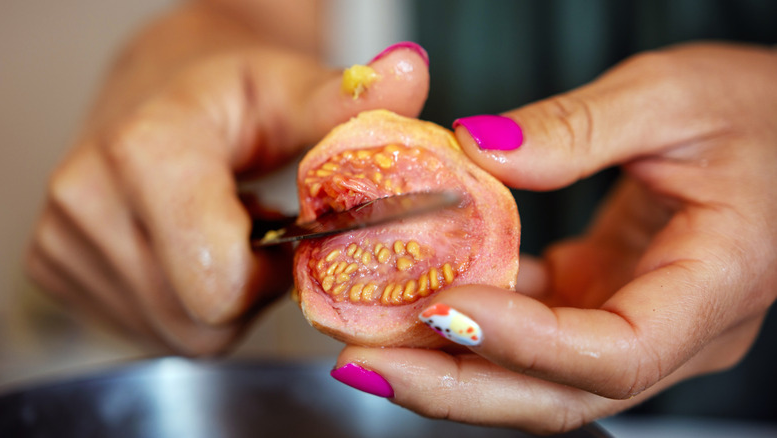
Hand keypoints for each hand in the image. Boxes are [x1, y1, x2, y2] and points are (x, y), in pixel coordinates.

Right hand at [24, 2, 429, 354]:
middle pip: (200, 321)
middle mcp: (87, 199)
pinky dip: (183, 303)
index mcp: (146, 152)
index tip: (283, 229)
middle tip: (257, 234)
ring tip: (223, 234)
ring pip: (176, 333)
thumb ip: (346, 103)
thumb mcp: (291, 88)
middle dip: (248, 292)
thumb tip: (409, 74)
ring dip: (219, 299)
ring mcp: (62, 239)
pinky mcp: (53, 266)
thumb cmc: (229, 91)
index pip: (220, 282)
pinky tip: (188, 248)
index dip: (271, 271)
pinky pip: (148, 328)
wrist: (159, 90)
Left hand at [335, 42, 776, 432]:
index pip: (617, 352)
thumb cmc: (758, 111)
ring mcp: (635, 323)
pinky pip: (530, 332)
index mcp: (717, 285)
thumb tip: (478, 152)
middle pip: (560, 394)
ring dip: (448, 365)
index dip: (526, 343)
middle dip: (455, 386)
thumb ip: (577, 128)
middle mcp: (676, 331)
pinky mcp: (602, 302)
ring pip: (536, 379)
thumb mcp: (673, 96)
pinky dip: (470, 322)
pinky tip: (416, 296)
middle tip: (364, 361)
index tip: (444, 306)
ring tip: (367, 340)